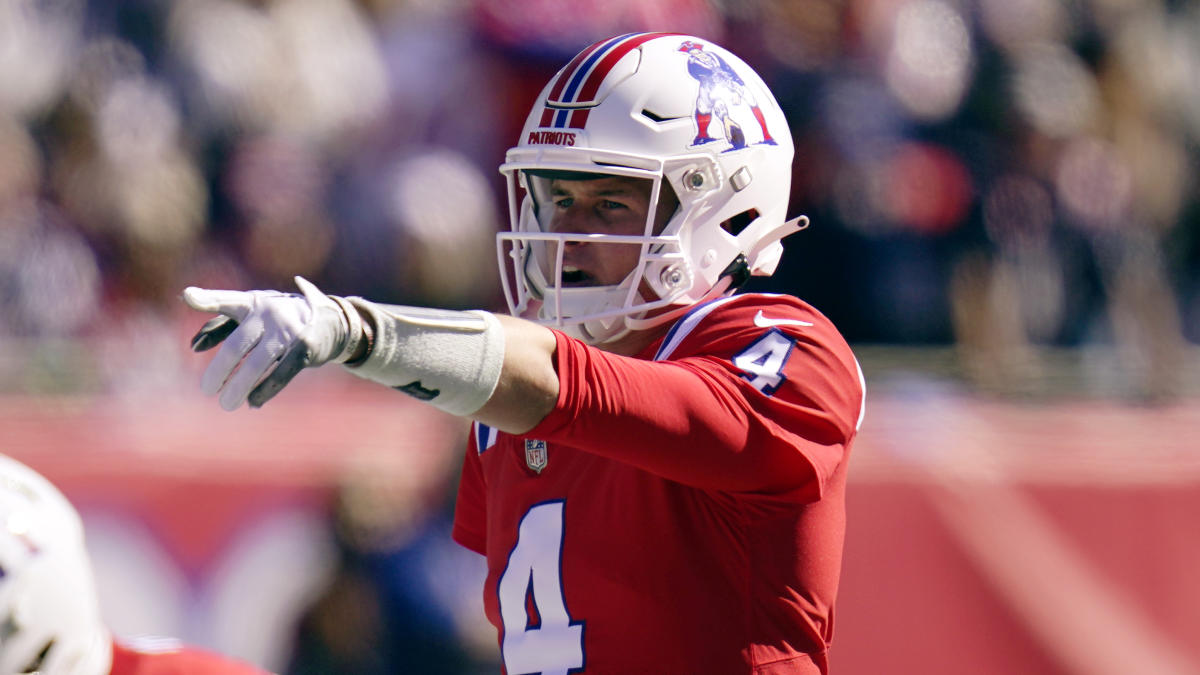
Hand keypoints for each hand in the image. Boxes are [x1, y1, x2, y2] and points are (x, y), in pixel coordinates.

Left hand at [182, 276, 360, 409]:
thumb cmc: (278, 320)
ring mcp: (289, 330)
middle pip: (238, 344)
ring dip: (240, 386)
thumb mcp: (252, 317)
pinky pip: (281, 373)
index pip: (226, 300)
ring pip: (259, 363)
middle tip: (207, 389)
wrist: (329, 321)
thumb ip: (220, 327)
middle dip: (221, 370)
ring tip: (227, 404)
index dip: (207, 299)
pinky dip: (265, 390)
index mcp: (252, 303)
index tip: (187, 296)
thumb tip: (193, 347)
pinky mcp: (305, 348)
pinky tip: (252, 401)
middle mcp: (269, 313)